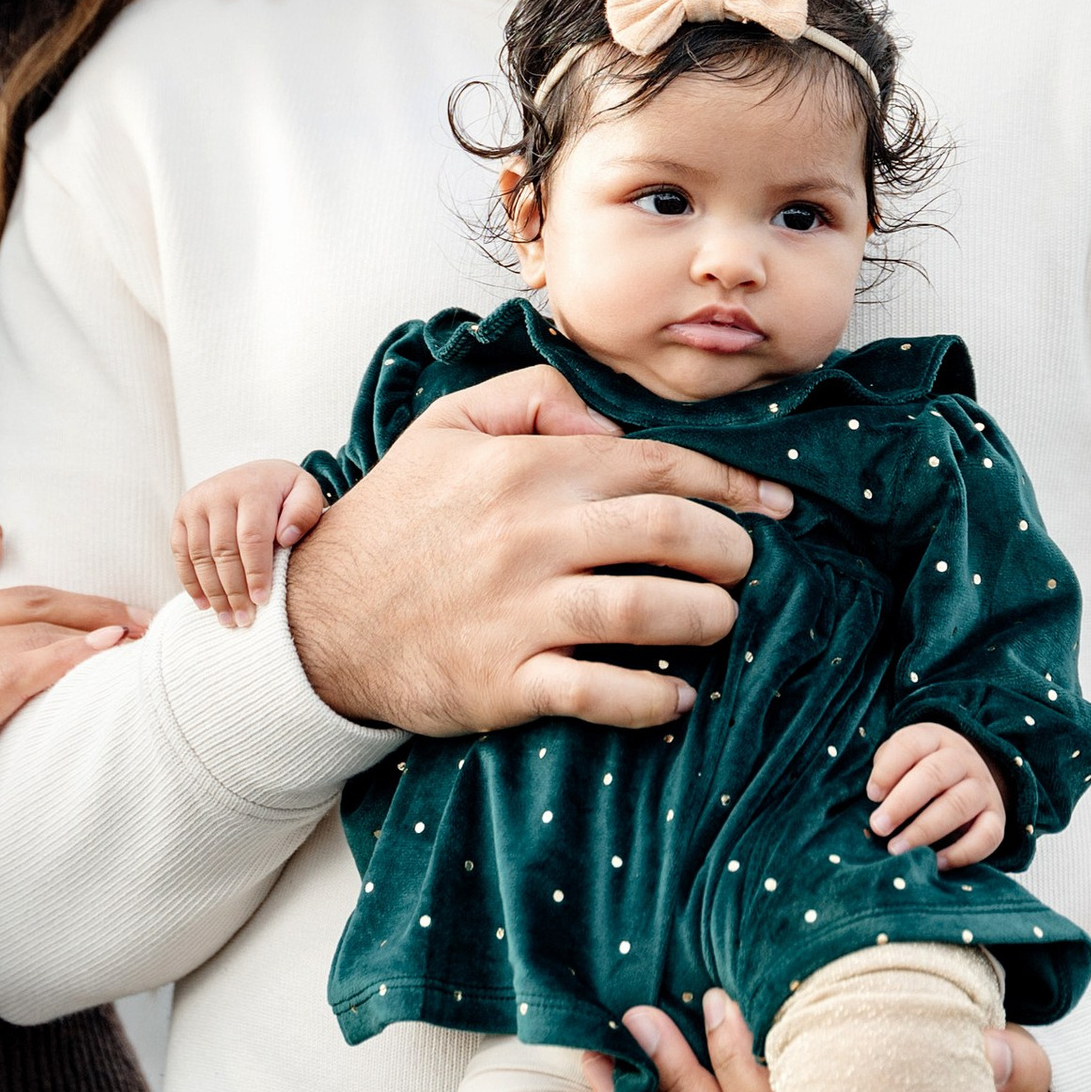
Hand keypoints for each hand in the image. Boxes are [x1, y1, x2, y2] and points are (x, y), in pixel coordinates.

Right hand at [0, 524, 146, 934]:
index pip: (15, 597)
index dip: (81, 601)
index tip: (130, 615)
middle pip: (27, 614)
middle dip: (99, 615)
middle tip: (151, 628)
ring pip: (24, 644)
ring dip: (92, 639)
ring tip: (141, 649)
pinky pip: (11, 681)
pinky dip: (61, 662)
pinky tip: (100, 657)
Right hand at [172, 462, 328, 625]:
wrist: (257, 474)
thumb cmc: (286, 494)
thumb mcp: (306, 493)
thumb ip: (304, 512)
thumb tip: (286, 538)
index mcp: (252, 487)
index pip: (251, 537)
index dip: (256, 573)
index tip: (262, 601)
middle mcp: (219, 492)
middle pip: (223, 551)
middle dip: (234, 590)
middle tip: (244, 620)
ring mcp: (196, 502)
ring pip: (200, 556)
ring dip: (213, 593)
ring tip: (227, 619)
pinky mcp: (181, 514)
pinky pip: (180, 553)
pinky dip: (191, 582)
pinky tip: (205, 604)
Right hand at [283, 365, 789, 737]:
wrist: (318, 620)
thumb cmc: (395, 520)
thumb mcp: (447, 427)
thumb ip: (531, 394)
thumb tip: (609, 420)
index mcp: (525, 469)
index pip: (655, 465)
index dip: (728, 484)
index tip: (772, 504)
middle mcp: (529, 537)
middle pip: (669, 534)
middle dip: (731, 549)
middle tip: (746, 564)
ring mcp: (520, 613)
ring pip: (650, 611)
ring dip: (709, 617)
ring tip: (721, 618)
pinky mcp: (506, 681)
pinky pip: (602, 693)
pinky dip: (654, 697)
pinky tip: (679, 694)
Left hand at [868, 720, 1006, 868]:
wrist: (966, 777)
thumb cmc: (919, 771)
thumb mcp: (901, 761)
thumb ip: (885, 774)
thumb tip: (875, 807)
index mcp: (933, 738)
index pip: (910, 745)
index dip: (888, 770)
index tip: (871, 795)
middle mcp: (963, 759)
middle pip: (934, 774)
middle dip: (902, 803)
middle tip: (879, 827)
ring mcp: (983, 787)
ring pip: (958, 805)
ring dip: (925, 830)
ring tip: (897, 849)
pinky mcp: (997, 817)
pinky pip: (988, 835)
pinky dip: (963, 852)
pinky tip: (936, 863)